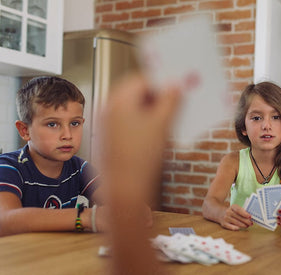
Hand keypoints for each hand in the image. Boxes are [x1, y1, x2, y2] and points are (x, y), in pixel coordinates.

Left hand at [99, 74, 181, 207]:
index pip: (141, 79)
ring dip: (149, 110)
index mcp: (119, 99)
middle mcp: (108, 107)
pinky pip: (126, 121)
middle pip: (135, 93)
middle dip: (155, 97)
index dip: (160, 83)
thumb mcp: (162, 123)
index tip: (175, 89)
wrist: (125, 188)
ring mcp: (106, 122)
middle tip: (173, 105)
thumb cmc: (141, 156)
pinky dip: (140, 122)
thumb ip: (170, 99)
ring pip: (131, 107)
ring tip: (165, 122)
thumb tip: (175, 85)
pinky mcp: (108, 136)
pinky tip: (154, 134)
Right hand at [220, 204, 252, 230]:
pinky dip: (235, 228)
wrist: (219, 213)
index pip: (239, 210)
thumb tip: (249, 217)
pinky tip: (239, 228)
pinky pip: (230, 227)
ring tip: (247, 226)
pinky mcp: (224, 224)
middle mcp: (228, 212)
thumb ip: (242, 211)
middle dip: (246, 221)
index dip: (244, 213)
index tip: (250, 216)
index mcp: (232, 207)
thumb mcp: (235, 208)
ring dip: (243, 225)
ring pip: (236, 222)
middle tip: (251, 223)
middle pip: (238, 217)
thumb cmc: (231, 211)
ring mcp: (225, 218)